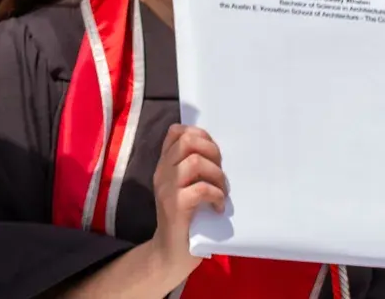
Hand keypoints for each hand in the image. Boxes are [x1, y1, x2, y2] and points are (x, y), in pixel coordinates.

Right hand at [149, 124, 227, 280]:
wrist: (170, 252)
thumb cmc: (185, 219)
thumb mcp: (183, 188)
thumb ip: (192, 170)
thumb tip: (216, 153)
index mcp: (165, 164)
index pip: (176, 131)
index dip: (199, 134)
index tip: (213, 153)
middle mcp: (162, 171)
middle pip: (188, 141)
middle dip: (212, 151)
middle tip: (220, 171)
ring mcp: (167, 188)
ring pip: (196, 162)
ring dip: (217, 176)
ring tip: (222, 192)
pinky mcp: (176, 206)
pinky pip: (201, 189)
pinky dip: (217, 196)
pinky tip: (218, 209)